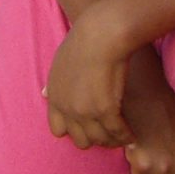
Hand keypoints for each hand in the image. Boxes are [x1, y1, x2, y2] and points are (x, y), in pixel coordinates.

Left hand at [43, 3, 132, 149]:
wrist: (101, 33)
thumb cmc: (84, 40)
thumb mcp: (59, 61)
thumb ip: (53, 82)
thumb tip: (42, 93)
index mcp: (55, 97)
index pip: (58, 130)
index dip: (74, 129)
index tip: (87, 124)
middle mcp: (67, 108)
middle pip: (81, 140)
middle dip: (94, 137)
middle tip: (108, 131)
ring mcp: (86, 112)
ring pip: (101, 140)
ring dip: (112, 140)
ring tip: (123, 136)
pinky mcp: (106, 110)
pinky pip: (118, 133)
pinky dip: (126, 135)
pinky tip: (132, 133)